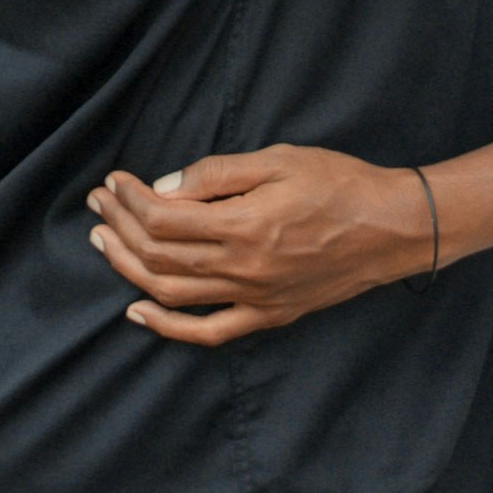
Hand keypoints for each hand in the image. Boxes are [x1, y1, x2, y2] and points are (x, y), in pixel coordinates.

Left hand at [88, 147, 434, 345]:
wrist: (393, 228)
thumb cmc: (341, 184)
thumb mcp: (280, 160)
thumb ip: (218, 175)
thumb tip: (165, 188)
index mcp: (244, 225)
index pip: (163, 219)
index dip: (130, 199)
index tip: (115, 182)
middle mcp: (243, 268)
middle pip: (158, 257)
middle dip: (118, 228)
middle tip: (99, 204)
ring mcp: (254, 298)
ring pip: (171, 294)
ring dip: (128, 269)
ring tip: (103, 243)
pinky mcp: (268, 315)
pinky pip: (208, 332)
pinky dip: (167, 328)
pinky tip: (138, 312)